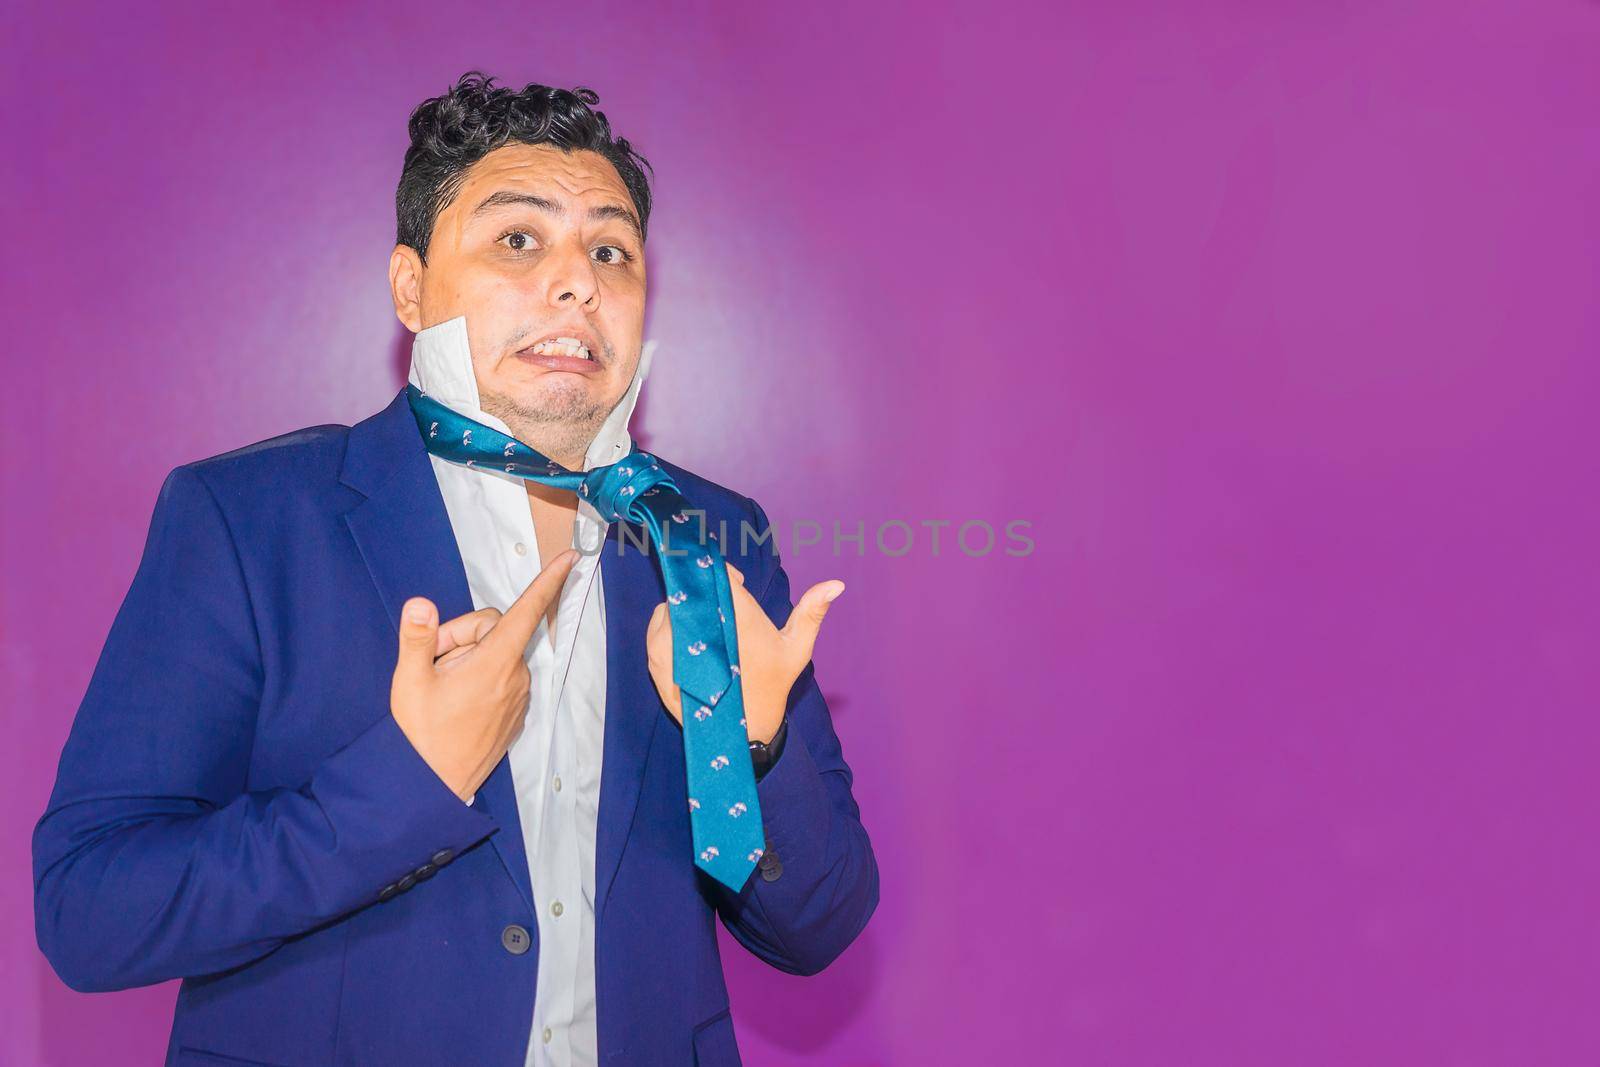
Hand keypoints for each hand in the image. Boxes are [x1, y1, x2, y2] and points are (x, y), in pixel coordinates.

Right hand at [390, 549, 578, 800]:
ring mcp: (519, 696)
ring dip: (469, 659)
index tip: (571, 559)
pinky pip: (501, 676)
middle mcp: (516, 677)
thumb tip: (420, 604)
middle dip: (461, 636)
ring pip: (496, 653)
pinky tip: (457, 701)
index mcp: (495, 663)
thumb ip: (418, 639)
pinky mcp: (516, 712)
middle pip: (493, 629)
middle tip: (434, 663)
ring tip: (444, 687)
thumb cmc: (421, 735)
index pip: (527, 612)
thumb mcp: (410, 683)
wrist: (433, 787)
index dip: (549, 582)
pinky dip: (480, 677)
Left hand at [647, 561, 843, 743]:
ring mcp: (676, 647)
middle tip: (720, 607)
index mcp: (738, 619)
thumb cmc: (773, 682)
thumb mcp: (796, 648)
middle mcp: (703, 630)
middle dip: (704, 592)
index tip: (735, 584)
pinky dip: (666, 629)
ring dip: (684, 610)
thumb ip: (812, 612)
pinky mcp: (659, 665)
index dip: (724, 575)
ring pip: (671, 608)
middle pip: (693, 591)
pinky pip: (656, 631)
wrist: (745, 728)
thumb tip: (837, 583)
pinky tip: (687, 641)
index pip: (718, 576)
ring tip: (704, 625)